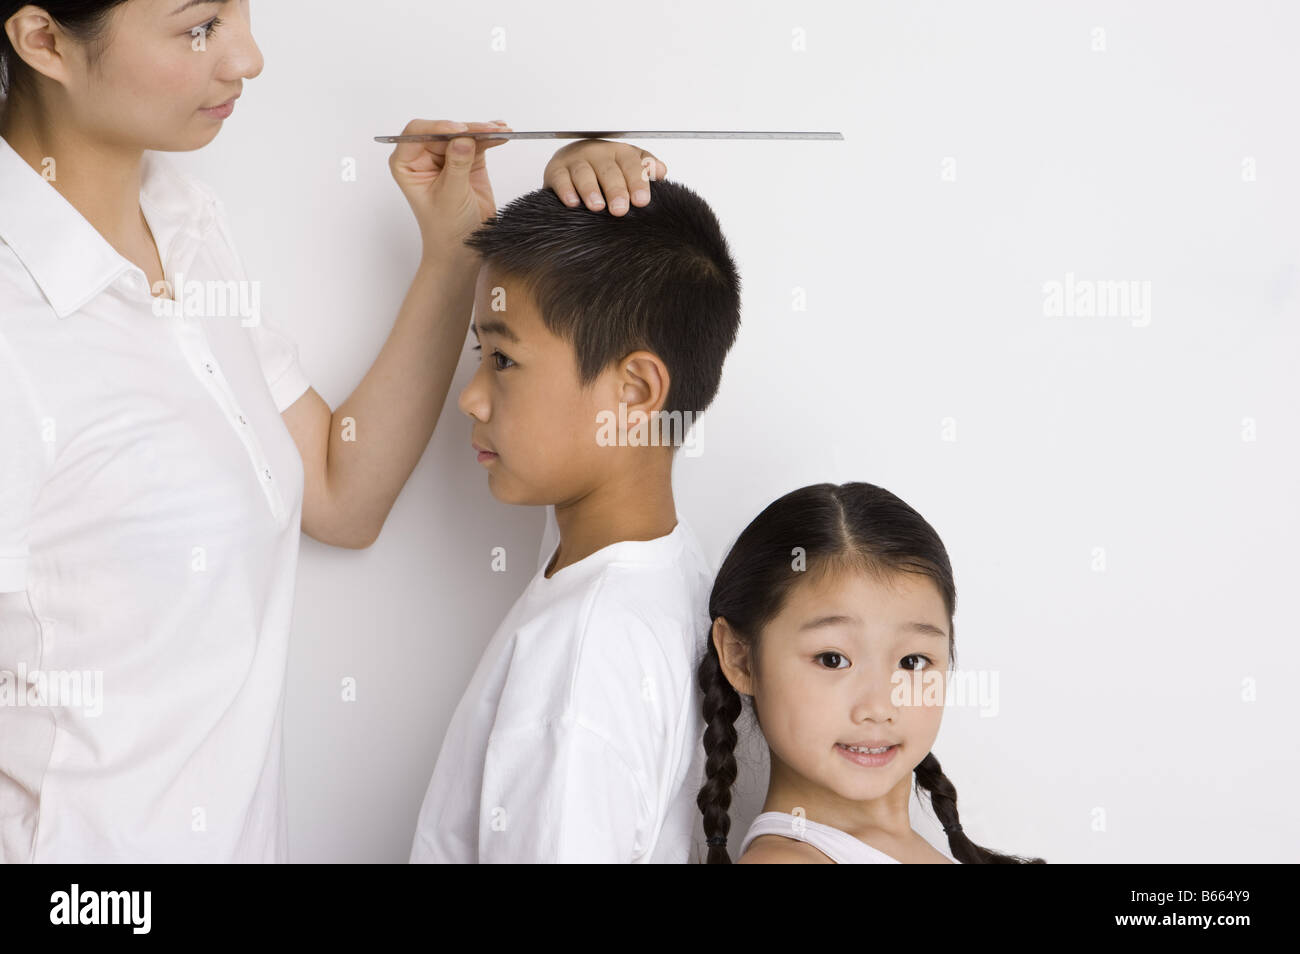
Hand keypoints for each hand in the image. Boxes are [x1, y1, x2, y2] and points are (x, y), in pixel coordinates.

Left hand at [388, 118, 513, 261]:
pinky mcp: (466, 160)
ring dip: (483, 131)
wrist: (463, 248)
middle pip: (445, 130)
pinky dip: (490, 138)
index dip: (438, 128)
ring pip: (463, 133)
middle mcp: (424, 156)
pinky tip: (502, 135)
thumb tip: (463, 139)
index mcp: (407, 164)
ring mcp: (446, 157)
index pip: (417, 133)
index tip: (460, 131)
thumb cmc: (446, 228)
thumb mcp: (450, 197)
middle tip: (489, 130)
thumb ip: (457, 166)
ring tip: (502, 131)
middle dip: (468, 128)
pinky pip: (478, 142)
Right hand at [542, 139, 668, 215]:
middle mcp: (598, 153)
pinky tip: (572, 202)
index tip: (641, 200)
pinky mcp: (556, 170)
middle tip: (620, 209)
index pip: (631, 164)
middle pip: (608, 170)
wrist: (571, 160)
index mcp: (619, 153)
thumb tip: (661, 171)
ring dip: (590, 190)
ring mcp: (576, 161)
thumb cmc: (604, 166)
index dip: (637, 182)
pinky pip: (560, 178)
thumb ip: (645, 168)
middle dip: (615, 190)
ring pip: (583, 173)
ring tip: (597, 206)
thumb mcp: (628, 165)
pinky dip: (566, 190)